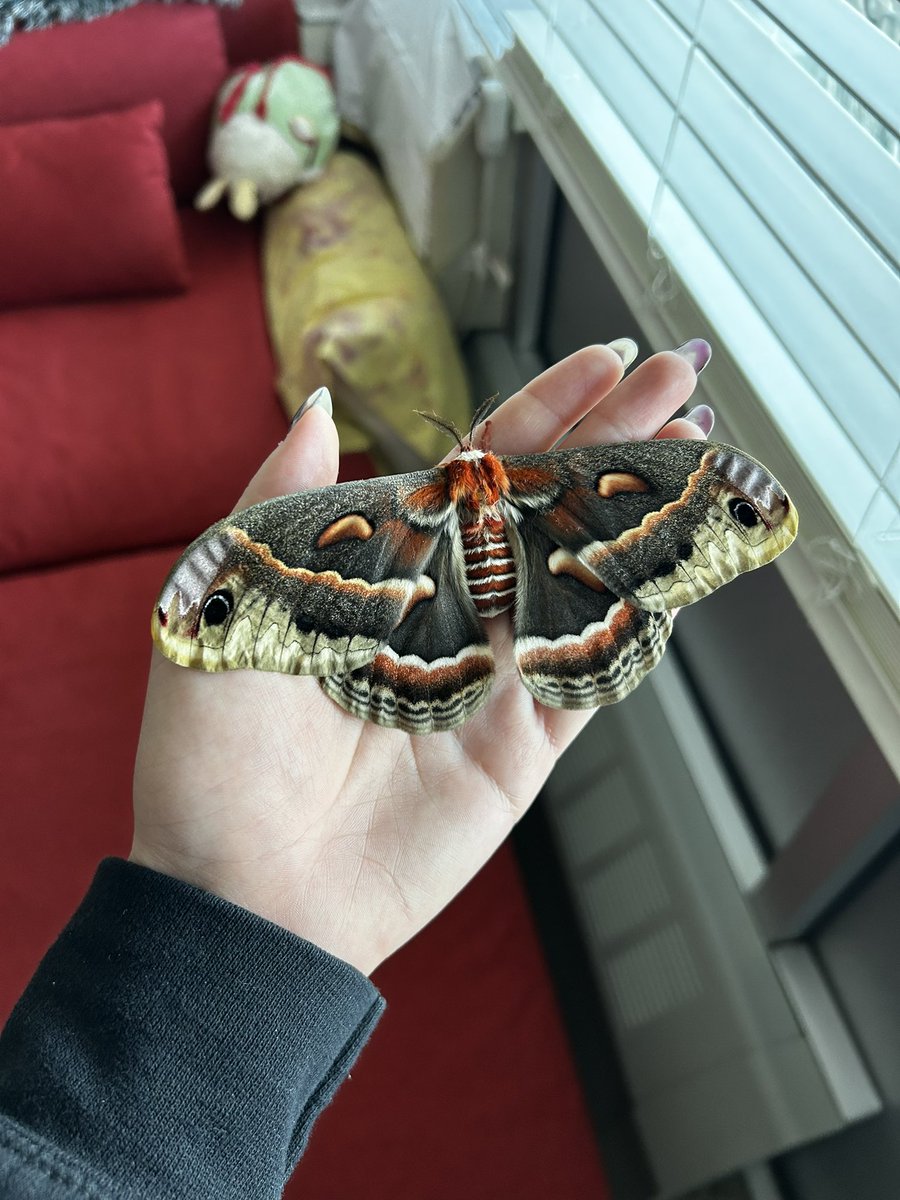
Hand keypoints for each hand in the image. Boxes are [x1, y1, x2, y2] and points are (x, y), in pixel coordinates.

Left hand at [131, 344, 708, 973]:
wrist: (242, 891)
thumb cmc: (213, 751)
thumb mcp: (232, 601)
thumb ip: (285, 499)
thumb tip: (326, 405)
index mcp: (379, 568)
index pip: (474, 469)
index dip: (541, 412)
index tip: (601, 361)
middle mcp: (442, 611)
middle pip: (541, 508)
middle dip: (610, 441)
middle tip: (678, 379)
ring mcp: (489, 676)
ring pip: (580, 578)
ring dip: (638, 514)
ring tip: (695, 448)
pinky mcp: (522, 747)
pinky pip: (593, 674)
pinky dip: (639, 621)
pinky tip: (677, 561)